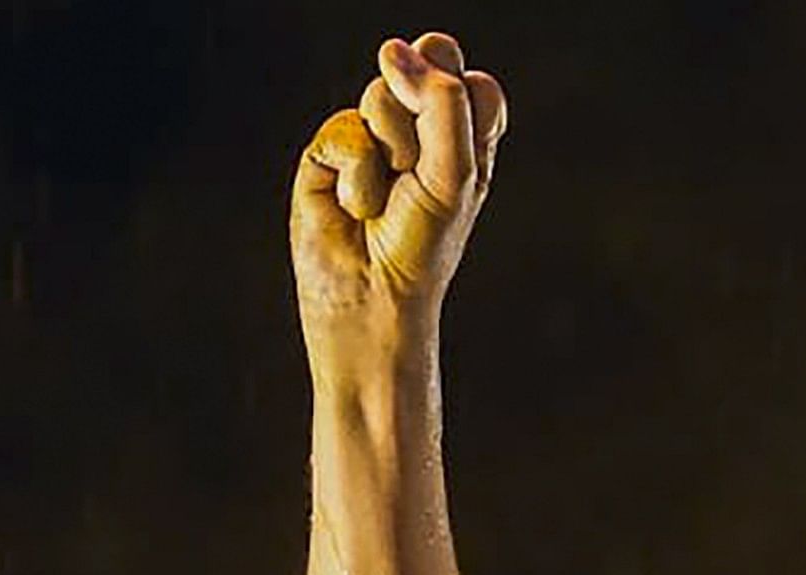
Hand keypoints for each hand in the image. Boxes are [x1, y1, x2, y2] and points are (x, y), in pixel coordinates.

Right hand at [291, 33, 506, 379]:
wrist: (371, 295)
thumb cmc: (422, 245)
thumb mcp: (453, 173)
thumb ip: (441, 102)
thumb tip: (392, 48)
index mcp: (464, 136)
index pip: (476, 83)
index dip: (463, 101)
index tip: (453, 148)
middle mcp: (419, 129)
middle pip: (425, 71)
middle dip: (422, 120)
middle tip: (416, 171)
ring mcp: (372, 135)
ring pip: (380, 95)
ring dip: (389, 153)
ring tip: (385, 197)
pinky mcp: (329, 150)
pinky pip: (344, 129)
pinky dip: (354, 173)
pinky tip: (352, 205)